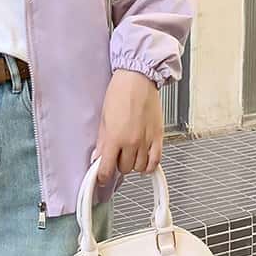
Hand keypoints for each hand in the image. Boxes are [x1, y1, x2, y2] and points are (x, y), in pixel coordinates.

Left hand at [91, 69, 163, 185]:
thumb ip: (102, 141)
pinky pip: (156, 161)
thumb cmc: (120, 92)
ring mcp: (147, 141)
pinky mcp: (158, 137)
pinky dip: (150, 165)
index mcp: (115, 137)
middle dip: (118, 164)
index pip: (107, 168)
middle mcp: (132, 142)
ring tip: (129, 153)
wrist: (138, 78)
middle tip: (116, 155)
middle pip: (125, 169)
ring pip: (140, 167)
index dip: (102, 176)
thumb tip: (97, 157)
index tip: (101, 177)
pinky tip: (144, 160)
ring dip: (133, 163)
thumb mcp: (104, 117)